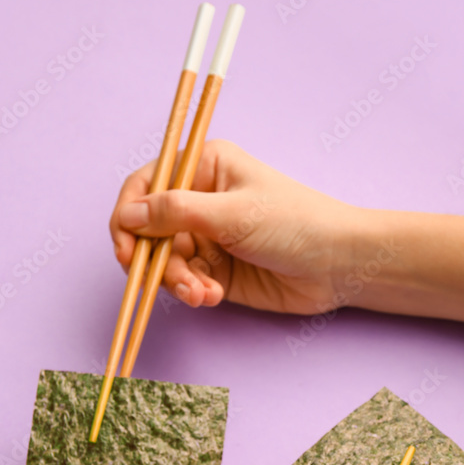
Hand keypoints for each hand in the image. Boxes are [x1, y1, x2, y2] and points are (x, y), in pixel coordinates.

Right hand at [109, 139, 360, 312]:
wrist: (338, 265)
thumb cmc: (294, 223)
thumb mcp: (231, 212)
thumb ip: (175, 213)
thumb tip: (128, 216)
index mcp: (203, 167)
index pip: (145, 185)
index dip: (128, 215)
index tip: (125, 245)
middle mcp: (199, 200)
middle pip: (148, 229)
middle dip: (153, 258)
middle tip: (156, 279)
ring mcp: (206, 237)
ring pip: (165, 261)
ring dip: (175, 281)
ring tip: (201, 293)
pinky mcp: (216, 271)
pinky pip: (185, 282)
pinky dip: (191, 291)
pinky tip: (211, 297)